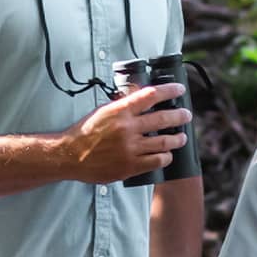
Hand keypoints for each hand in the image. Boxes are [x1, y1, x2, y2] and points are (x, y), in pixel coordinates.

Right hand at [62, 84, 190, 183]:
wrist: (70, 155)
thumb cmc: (86, 132)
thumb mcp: (103, 111)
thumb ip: (123, 106)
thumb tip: (143, 98)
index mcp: (120, 111)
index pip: (151, 95)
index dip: (169, 90)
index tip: (180, 89)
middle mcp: (127, 128)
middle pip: (163, 119)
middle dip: (180, 116)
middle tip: (186, 115)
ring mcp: (130, 148)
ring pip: (164, 142)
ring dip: (177, 139)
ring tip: (181, 137)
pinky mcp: (130, 166)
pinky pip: (156, 161)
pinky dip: (165, 157)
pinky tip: (167, 156)